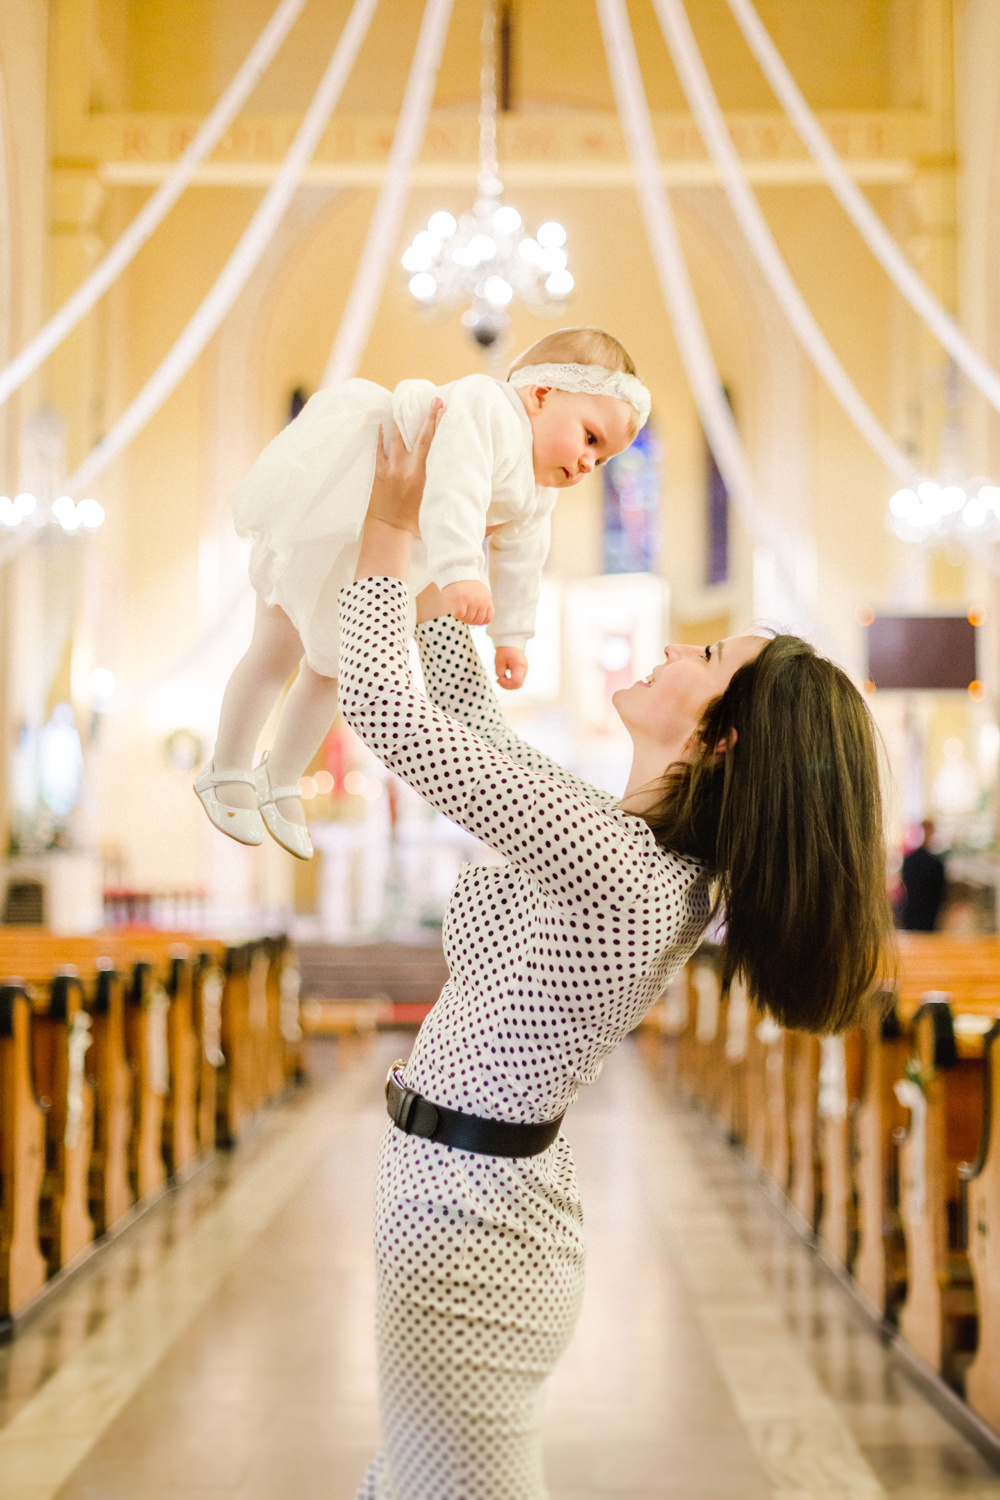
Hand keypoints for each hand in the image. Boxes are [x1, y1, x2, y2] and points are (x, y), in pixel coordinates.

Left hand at [366, 398, 443, 536]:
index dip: (439, 424)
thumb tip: (452, 469)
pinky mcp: (379, 472)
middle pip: (419, 436)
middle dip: (427, 416)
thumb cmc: (415, 519)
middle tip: (433, 399)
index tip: (444, 407)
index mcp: (424, 475)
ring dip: (401, 422)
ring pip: (397, 438)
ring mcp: (392, 468)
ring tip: (404, 406)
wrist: (390, 530)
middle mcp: (408, 468)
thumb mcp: (433, 499)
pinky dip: (380, 436)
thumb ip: (439, 481)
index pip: (433, 443)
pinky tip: (381, 423)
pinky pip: (378, 449)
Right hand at [441, 580, 494, 625]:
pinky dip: (455, 614)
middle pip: (477, 620)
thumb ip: (482, 606)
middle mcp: (481, 601)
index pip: (488, 618)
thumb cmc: (466, 584)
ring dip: (462, 617)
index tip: (473, 617)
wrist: (455, 571)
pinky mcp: (459, 603)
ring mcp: (471, 602)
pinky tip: (454, 606)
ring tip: (458, 607)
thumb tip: (482, 623)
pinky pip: (459, 616)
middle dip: (470, 619)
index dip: (480, 621)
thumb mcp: (479, 593)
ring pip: (468, 619)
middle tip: (464, 612)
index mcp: (487, 598)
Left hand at [494, 647, 526, 689]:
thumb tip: (501, 680)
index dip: (506, 683)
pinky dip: (510, 682)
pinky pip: (517, 681)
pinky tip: (503, 679)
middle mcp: (524, 670)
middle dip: (507, 686)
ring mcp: (524, 671)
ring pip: (518, 684)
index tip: (498, 679)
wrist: (511, 643)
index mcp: (519, 666)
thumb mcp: (499, 661)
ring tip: (500, 680)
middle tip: (498, 681)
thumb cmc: (505, 651)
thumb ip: (499, 672)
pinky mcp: (521, 672)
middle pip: (518, 685)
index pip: (516, 681)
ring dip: (508, 685)